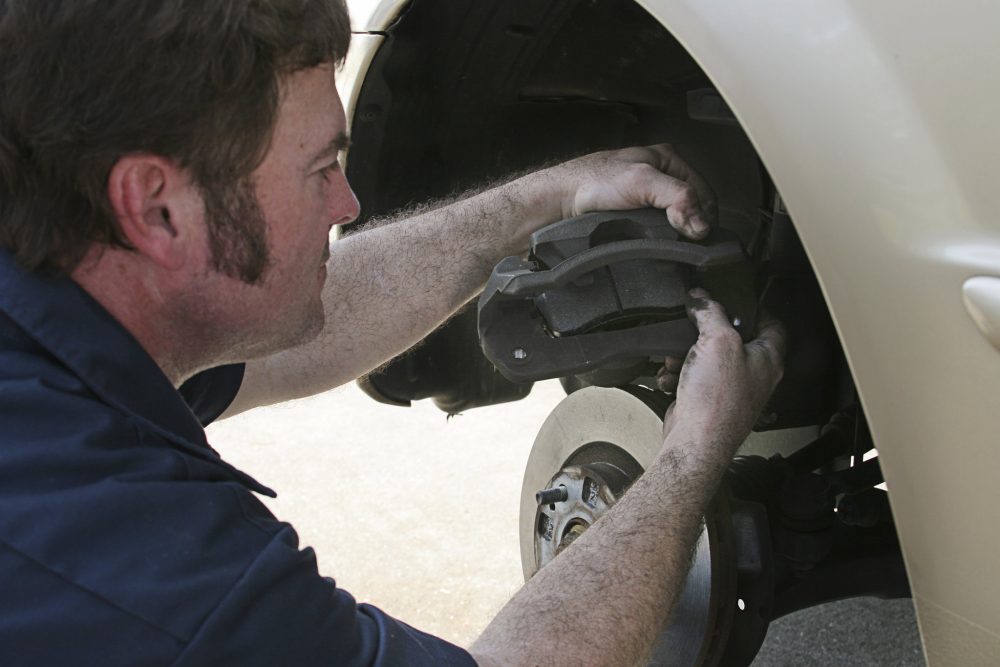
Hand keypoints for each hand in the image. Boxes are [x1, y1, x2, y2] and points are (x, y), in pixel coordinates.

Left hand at [552, 143, 716, 239]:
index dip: (706, 216)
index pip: (705, 191)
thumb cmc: (591, 182)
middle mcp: (659, 175)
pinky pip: (656, 230)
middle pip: (691, 206)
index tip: (701, 238)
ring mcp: (646, 196)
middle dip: (690, 226)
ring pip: (674, 220)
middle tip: (687, 246)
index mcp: (667, 158)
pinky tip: (654, 247)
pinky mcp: (633, 214)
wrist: (558, 202)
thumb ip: (677, 197)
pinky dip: (659, 240)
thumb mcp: (642, 181)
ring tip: (670, 248)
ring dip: (674, 235)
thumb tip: (701, 224)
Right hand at [657, 289, 785, 450]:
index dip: (753, 308)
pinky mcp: (709, 402)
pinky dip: (678, 376)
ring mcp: (731, 390)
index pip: (772, 323)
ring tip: (677, 361)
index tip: (733, 300)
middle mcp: (753, 375)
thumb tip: (701, 299)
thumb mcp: (717, 341)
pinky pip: (692, 379)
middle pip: (731, 340)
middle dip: (704, 335)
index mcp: (768, 358)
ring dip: (684, 356)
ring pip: (707, 359)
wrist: (696, 441)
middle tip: (693, 330)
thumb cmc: (718, 401)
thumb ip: (711, 313)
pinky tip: (672, 379)